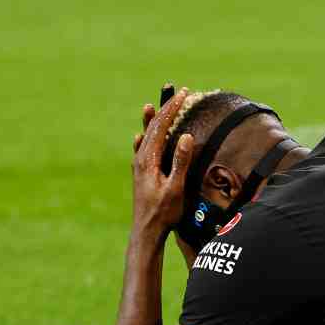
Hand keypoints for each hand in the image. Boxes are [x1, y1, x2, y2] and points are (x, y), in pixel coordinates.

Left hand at [130, 86, 194, 239]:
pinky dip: (145, 138)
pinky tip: (139, 138)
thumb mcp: (175, 188)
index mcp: (148, 159)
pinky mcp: (139, 175)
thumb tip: (185, 135)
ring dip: (154, 120)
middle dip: (166, 108)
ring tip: (153, 105)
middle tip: (178, 93)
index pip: (161, 125)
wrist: (145, 232)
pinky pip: (141, 149)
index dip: (172, 107)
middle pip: (152, 127)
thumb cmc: (163, 213)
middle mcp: (140, 159)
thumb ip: (180, 162)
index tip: (184, 93)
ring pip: (146, 136)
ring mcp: (138, 166)